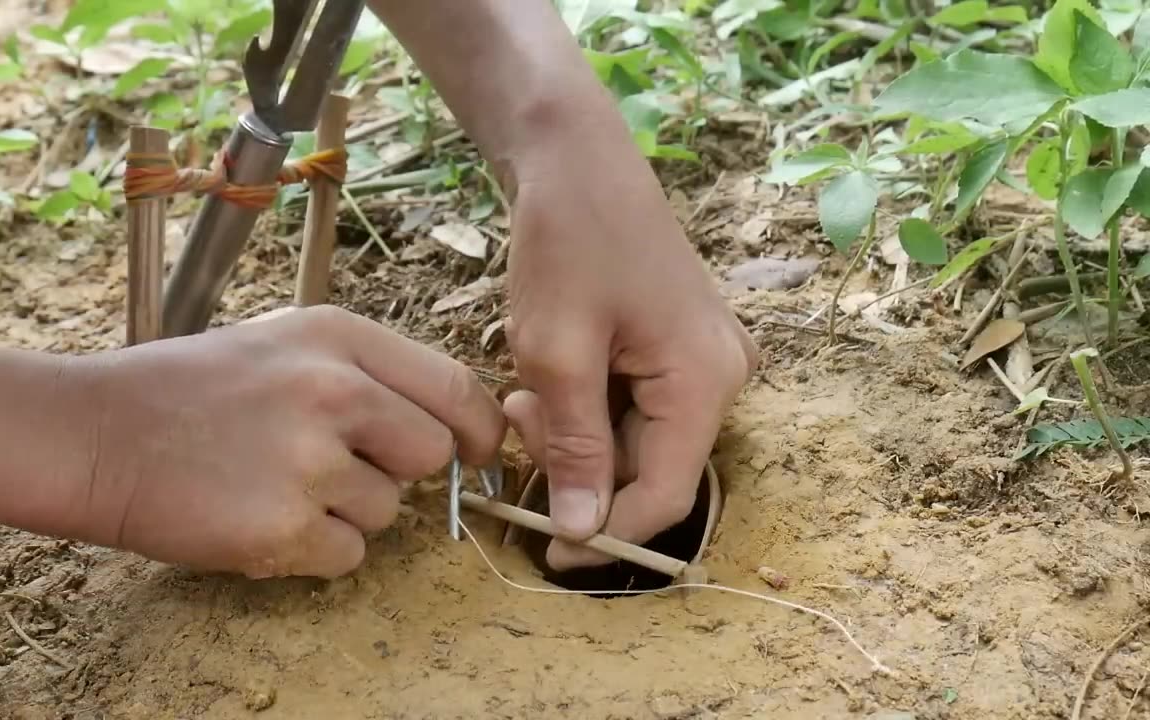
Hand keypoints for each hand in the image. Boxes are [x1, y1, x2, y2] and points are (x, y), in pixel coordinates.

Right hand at [73, 305, 505, 578]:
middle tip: (335, 466)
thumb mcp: (282, 343)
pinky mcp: (281, 527)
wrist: (93, 432)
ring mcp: (307, 461)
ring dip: (346, 511)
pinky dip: (315, 549)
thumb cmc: (189, 389)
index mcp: (337, 337)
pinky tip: (262, 516)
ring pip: (387, 512)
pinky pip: (348, 555)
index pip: (453, 386)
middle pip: (430, 455)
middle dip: (398, 471)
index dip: (478, 428)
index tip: (478, 452)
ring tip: (275, 483)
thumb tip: (446, 430)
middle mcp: (332, 392)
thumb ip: (366, 375)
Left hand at [501, 138, 757, 571]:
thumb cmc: (566, 240)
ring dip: (578, 432)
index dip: (607, 533)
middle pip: (654, 467)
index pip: (666, 495)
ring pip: (640, 439)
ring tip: (530, 382)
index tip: (547, 549)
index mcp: (706, 380)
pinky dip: (590, 405)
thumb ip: (574, 447)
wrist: (576, 157)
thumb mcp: (557, 352)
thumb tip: (582, 532)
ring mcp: (708, 359)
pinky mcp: (683, 346)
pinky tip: (555, 369)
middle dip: (580, 465)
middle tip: (521, 417)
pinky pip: (639, 405)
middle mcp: (725, 375)